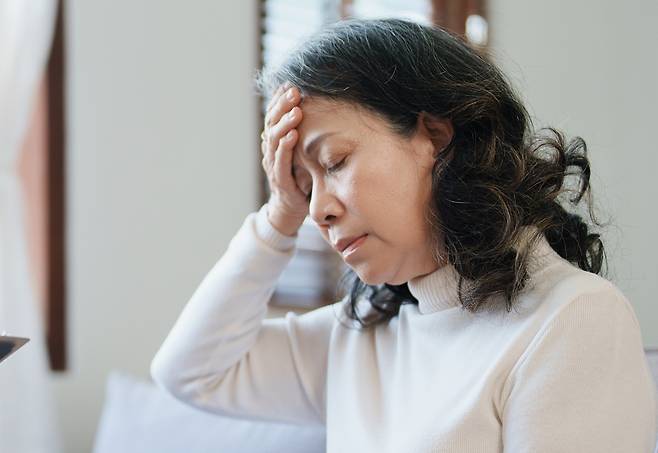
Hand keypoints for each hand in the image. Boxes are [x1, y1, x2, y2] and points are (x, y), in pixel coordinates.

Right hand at [261, 83, 306, 235]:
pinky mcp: (280, 180)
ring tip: (296, 110)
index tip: (290, 84)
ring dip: (284, 123)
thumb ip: (307, 133)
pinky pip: (280, 160)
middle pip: (272, 122)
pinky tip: (293, 135)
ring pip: (274, 139)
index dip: (280, 99)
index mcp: (275, 140)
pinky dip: (285, 147)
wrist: (292, 208)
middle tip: (294, 91)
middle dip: (282, 105)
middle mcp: (271, 150)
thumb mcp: (304, 151)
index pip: (274, 115)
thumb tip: (323, 109)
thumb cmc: (301, 177)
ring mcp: (273, 165)